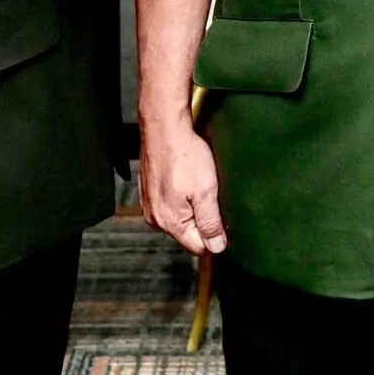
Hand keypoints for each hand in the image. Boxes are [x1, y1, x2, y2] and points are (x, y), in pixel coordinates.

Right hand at [140, 121, 228, 255]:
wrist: (164, 127)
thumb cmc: (184, 155)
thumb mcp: (206, 191)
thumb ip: (211, 222)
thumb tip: (216, 247)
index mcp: (170, 222)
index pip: (197, 247)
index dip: (214, 237)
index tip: (224, 221)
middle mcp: (156, 217)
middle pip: (188, 233)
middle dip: (203, 220)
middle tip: (212, 196)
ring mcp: (150, 204)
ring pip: (180, 218)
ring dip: (192, 206)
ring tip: (199, 184)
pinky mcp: (149, 190)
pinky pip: (170, 203)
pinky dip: (181, 195)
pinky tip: (187, 178)